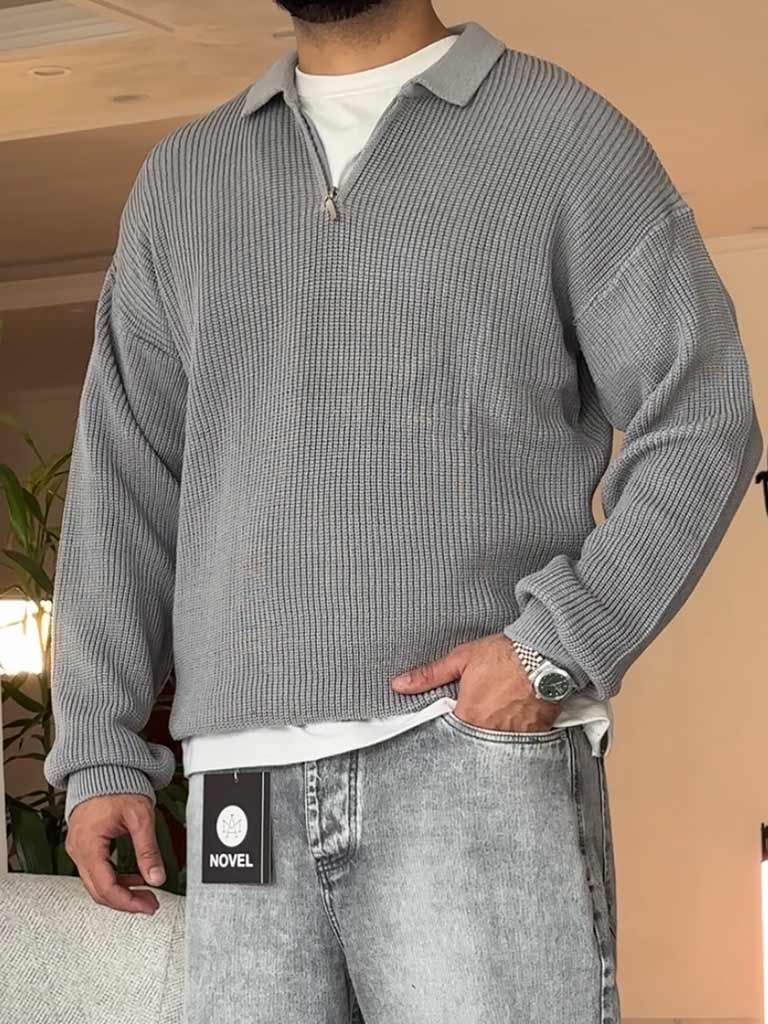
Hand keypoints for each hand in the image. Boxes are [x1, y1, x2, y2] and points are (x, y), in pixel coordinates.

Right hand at [66, 794, 165, 914]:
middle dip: (126, 901)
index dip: (128, 902)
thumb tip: (157, 877)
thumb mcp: (139, 817)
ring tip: (145, 893)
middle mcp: (78, 849)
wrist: (102, 767)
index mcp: (88, 845)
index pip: (105, 887)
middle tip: (150, 903)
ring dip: (121, 891)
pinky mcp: (84, 844)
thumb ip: (148, 850)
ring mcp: (78, 847)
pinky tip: (133, 878)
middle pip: (98, 890)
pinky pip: (97, 870)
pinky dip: (115, 878)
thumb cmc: (117, 784)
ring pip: (97, 882)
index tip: (147, 905)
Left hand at [390, 633, 560, 732]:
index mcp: (468, 716)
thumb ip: (430, 675)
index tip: (451, 715)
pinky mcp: (534, 735)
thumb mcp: (461, 659)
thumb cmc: (506, 655)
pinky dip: (513, 733)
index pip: (447, 732)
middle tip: (479, 712)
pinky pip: (517, 743)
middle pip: (471, 741)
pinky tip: (513, 718)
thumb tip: (400, 684)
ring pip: (494, 745)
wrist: (546, 655)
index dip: (447, 723)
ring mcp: (513, 737)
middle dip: (470, 730)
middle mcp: (489, 732)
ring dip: (491, 733)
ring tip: (496, 713)